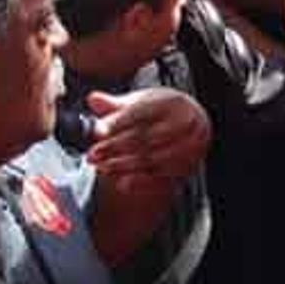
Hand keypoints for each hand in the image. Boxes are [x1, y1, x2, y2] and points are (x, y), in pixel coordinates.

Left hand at [84, 88, 210, 191]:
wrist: (192, 125)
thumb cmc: (161, 111)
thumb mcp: (140, 102)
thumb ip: (115, 104)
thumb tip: (93, 99)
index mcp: (172, 103)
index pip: (141, 113)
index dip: (117, 123)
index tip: (97, 131)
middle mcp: (185, 125)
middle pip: (145, 137)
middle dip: (115, 147)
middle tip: (93, 154)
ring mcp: (189, 148)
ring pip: (151, 159)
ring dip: (123, 166)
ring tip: (101, 168)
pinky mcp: (187, 168)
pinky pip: (161, 179)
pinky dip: (140, 182)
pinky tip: (122, 184)